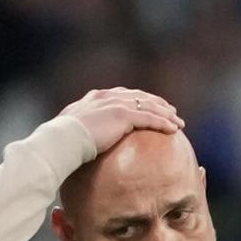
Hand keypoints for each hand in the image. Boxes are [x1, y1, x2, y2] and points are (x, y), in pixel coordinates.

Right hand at [59, 87, 182, 156]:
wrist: (62, 140)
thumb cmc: (63, 142)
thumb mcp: (71, 133)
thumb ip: (81, 132)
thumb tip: (80, 145)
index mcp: (95, 98)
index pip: (123, 95)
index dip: (139, 100)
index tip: (150, 106)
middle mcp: (107, 96)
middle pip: (139, 96)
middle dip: (157, 103)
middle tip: (171, 111)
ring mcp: (115, 104)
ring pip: (148, 106)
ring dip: (165, 113)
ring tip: (178, 122)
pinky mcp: (123, 115)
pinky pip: (149, 118)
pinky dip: (163, 123)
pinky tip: (174, 129)